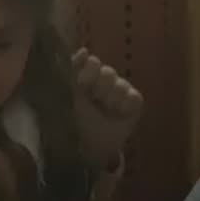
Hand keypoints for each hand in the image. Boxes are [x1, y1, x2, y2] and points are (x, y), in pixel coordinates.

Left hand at [72, 48, 142, 171]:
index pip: (93, 62)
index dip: (88, 73)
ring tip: (104, 111)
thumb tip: (84, 50)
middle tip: (93, 101)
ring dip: (111, 99)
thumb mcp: (64, 92)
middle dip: (99, 88)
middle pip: (108, 72)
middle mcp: (101, 84)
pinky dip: (127, 105)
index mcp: (83, 78)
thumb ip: (71, 68)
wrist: (84, 149)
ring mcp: (117, 94)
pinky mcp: (132, 108)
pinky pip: (135, 97)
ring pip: (121, 84)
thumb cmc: (70, 119)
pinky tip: (117, 114)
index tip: (81, 86)